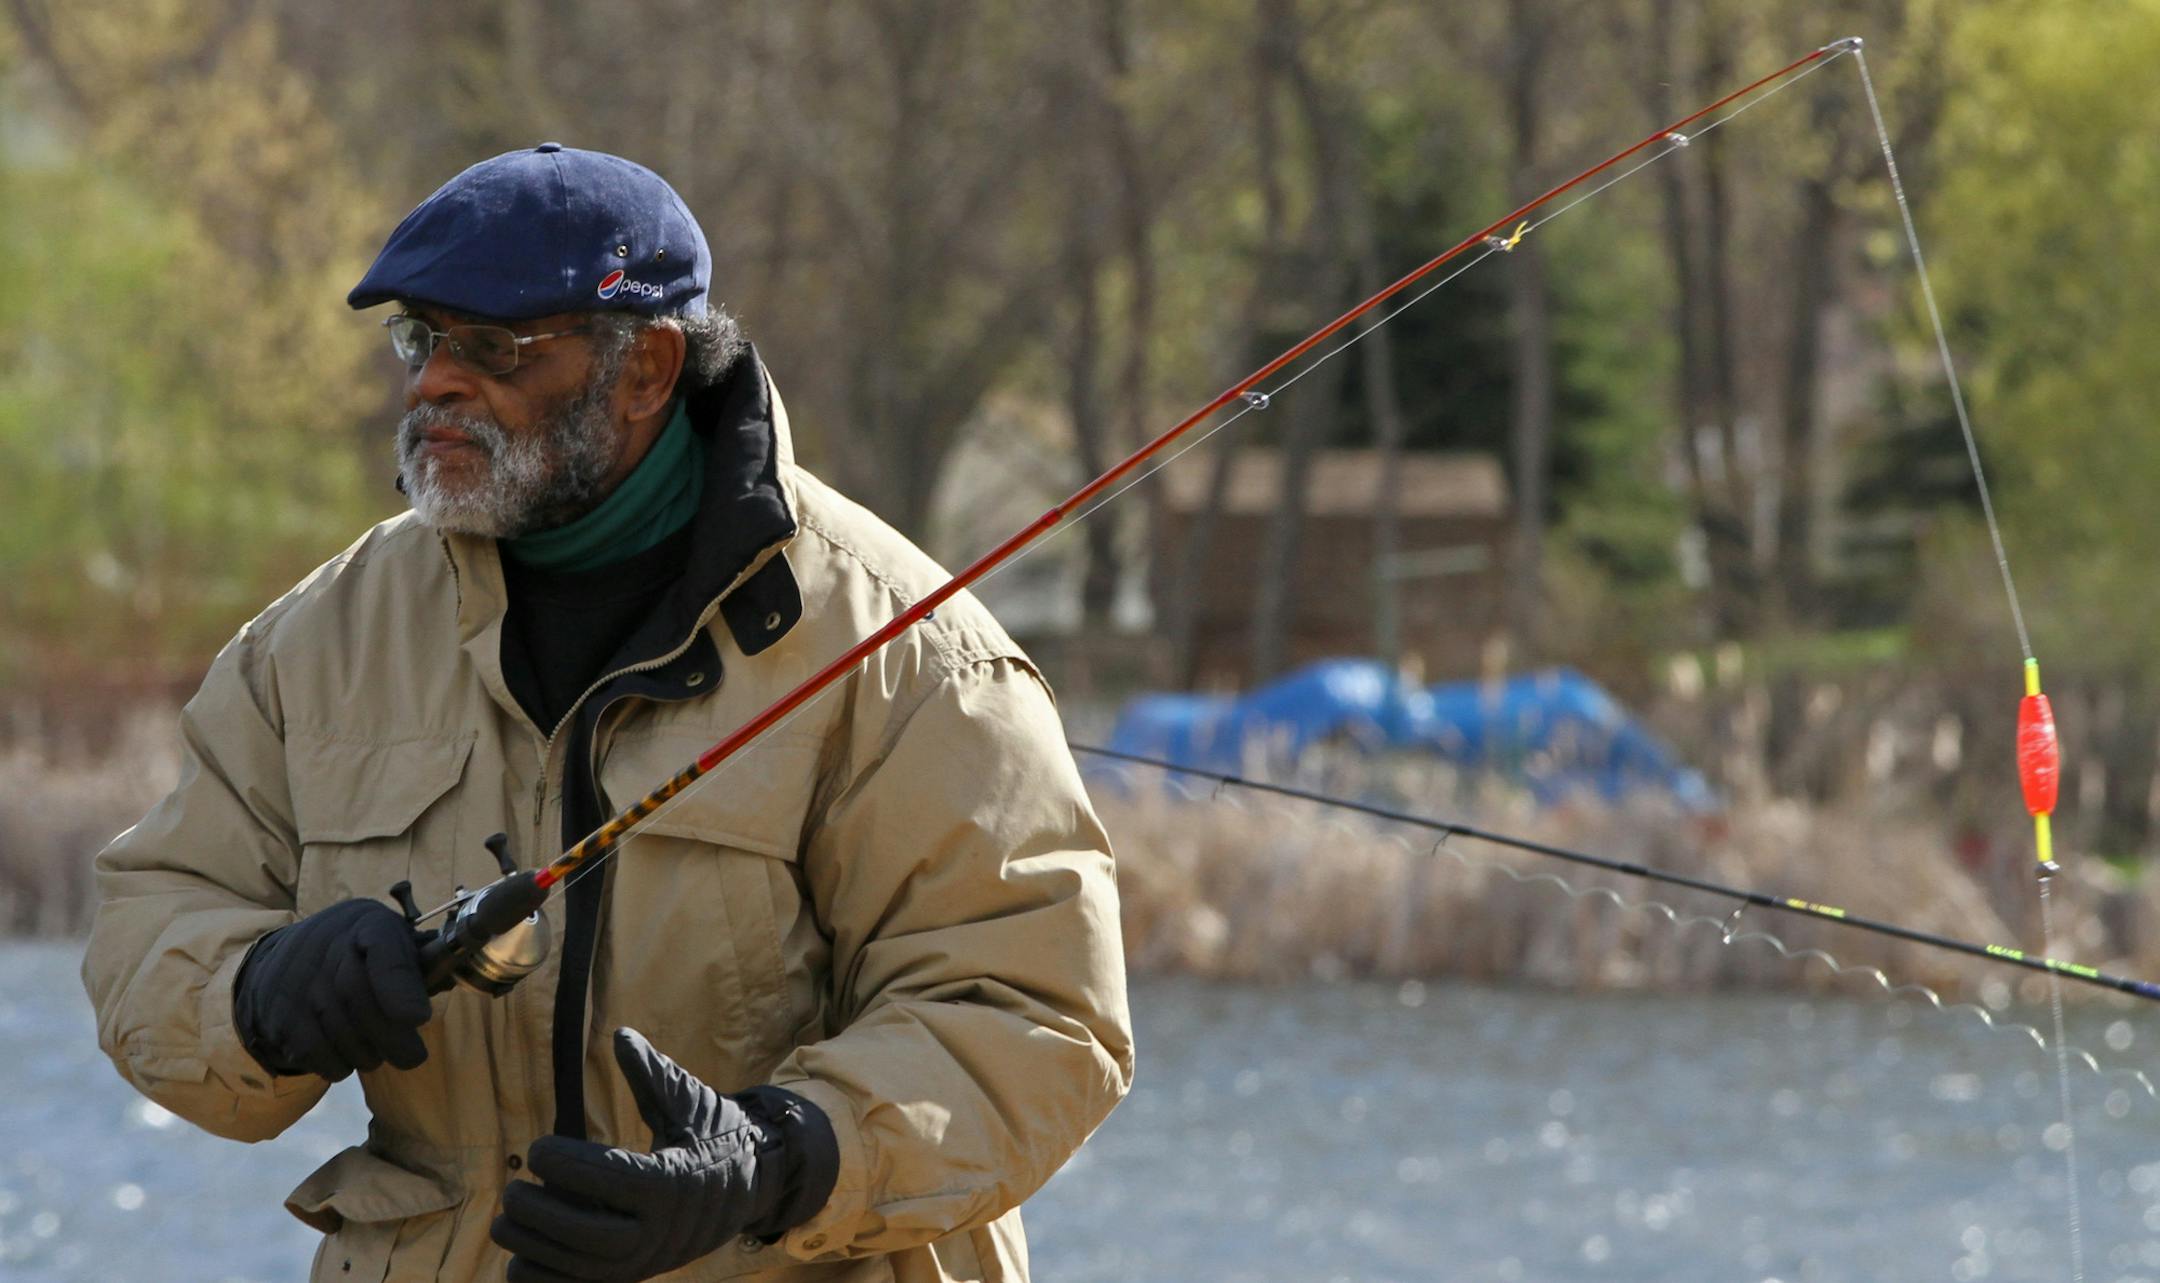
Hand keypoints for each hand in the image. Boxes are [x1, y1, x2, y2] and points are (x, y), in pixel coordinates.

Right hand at [232, 897, 431, 1080]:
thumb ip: (418, 962)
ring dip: (369, 1054)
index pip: (383, 946)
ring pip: (342, 1034)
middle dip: (394, 1039)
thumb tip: (447, 982)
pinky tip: (347, 1052)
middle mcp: (328, 948)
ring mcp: (298, 984)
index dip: (399, 986)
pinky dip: (340, 1064)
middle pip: (362, 1001)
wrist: (286, 959)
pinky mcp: (280, 1017)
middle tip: (412, 1056)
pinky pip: (318, 1054)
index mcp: (367, 924)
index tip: (418, 1018)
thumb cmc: (358, 952)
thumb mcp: (391, 941)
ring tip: (377, 1048)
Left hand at [491, 1028, 832, 1282]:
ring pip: (584, 1269)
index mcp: (674, 1182)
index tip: (537, 1148)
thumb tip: (621, 1034)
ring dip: (536, 1249)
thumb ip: (652, 1073)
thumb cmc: (714, 1134)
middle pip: (591, 1235)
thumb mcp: (689, 1101)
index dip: (566, 1165)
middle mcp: (662, 1230)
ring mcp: (649, 1259)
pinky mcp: (637, 1275)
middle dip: (543, 1214)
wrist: (750, 1182)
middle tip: (515, 1188)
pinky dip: (549, 1281)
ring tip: (506, 1222)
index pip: (610, 1178)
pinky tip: (518, 1261)